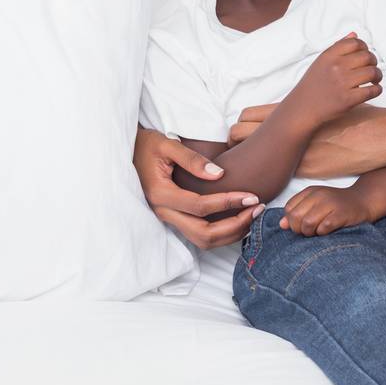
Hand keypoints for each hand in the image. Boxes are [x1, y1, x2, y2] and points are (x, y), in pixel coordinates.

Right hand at [133, 128, 263, 248]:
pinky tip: (239, 219)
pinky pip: (199, 235)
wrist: (128, 153)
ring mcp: (168, 218)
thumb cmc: (146, 145)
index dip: (228, 203)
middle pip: (203, 233)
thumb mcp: (166, 144)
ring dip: (230, 233)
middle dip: (234, 225)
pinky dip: (222, 233)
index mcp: (160, 193)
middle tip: (257, 208)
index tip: (251, 195)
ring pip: (202, 240)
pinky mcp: (174, 218)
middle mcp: (163, 212)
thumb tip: (220, 174)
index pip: (200, 206)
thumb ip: (192, 159)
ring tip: (252, 215)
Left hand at [227, 103, 385, 178]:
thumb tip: (301, 105)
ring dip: (252, 160)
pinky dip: (272, 175)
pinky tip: (272, 177)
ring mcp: (295, 151)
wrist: (381, 135)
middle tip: (236, 149)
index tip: (240, 130)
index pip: (249, 114)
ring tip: (250, 164)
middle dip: (236, 141)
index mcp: (291, 113)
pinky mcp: (309, 169)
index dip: (241, 122)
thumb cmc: (359, 117)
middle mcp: (287, 131)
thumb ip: (311, 107)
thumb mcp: (331, 104)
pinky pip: (279, 174)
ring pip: (256, 157)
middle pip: (242, 132)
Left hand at [279, 185, 372, 235]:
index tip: (301, 225)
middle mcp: (319, 195)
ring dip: (310, 232)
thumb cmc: (336, 205)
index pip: (289, 209)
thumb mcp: (315, 205)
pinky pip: (324, 227)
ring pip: (308, 223)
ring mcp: (330, 204)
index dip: (291, 221)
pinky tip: (327, 231)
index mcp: (310, 192)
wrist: (363, 201)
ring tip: (318, 232)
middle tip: (309, 231)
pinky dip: (323, 233)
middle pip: (296, 217)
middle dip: (299, 229)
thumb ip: (298, 212)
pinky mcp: (341, 214)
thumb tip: (282, 224)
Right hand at [286, 33, 382, 126]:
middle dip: (374, 62)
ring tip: (374, 80)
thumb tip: (355, 34)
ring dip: (378, 76)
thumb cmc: (313, 84)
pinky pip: (372, 90)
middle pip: (367, 57)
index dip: (365, 47)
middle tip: (372, 68)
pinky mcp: (347, 100)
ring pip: (373, 72)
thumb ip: (338, 47)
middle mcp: (335, 67)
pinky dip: (377, 90)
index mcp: (329, 55)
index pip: (356, 43)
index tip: (365, 55)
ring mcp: (342, 83)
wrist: (302, 108)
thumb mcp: (321, 61)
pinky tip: (373, 90)